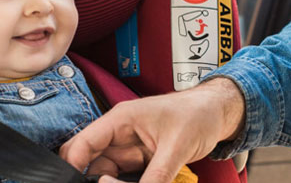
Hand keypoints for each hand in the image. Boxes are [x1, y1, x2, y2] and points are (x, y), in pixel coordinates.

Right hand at [60, 78, 244, 182]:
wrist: (219, 113)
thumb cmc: (198, 115)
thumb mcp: (176, 148)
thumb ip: (156, 176)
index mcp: (120, 120)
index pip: (83, 144)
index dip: (71, 166)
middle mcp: (119, 134)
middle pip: (90, 164)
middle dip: (91, 180)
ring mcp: (129, 149)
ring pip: (105, 175)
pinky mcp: (140, 161)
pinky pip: (123, 179)